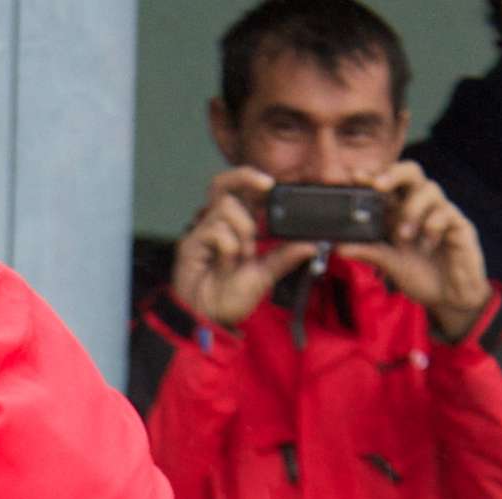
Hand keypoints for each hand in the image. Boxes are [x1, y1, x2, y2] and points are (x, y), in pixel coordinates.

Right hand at [169, 166, 318, 331]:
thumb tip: (312, 244)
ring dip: (243, 231)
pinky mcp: (189, 244)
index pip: (241, 193)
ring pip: (227, 208)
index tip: (272, 184)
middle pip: (223, 183)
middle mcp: (218, 226)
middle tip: (267, 185)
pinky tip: (226, 264)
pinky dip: (229, 248)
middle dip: (245, 176)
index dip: (253, 179)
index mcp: (236, 228)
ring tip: (244, 256)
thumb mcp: (266, 275)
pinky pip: (217, 231)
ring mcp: (203, 233)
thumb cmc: (229, 297)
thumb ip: (285, 257)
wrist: (207, 319)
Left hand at [338, 160, 491, 343]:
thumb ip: (368, 252)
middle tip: (378, 186)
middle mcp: (421, 207)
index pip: (388, 185)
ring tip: (403, 235)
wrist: (451, 297)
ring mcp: (442, 213)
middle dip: (393, 174)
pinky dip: (432, 226)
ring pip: (430, 189)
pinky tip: (427, 245)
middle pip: (412, 172)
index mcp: (401, 212)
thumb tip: (338, 247)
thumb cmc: (422, 276)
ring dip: (412, 209)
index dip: (373, 177)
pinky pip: (447, 213)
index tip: (355, 176)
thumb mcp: (390, 264)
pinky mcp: (460, 225)